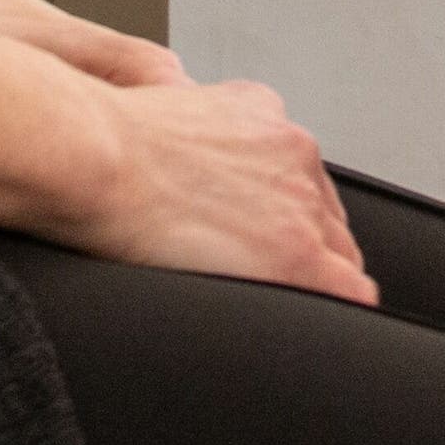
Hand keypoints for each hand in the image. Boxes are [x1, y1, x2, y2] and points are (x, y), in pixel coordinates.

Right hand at [72, 77, 379, 304]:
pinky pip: (350, 293)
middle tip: (270, 280)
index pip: (296, 177)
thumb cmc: (100, 145)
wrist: (93, 155)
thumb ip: (191, 141)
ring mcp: (299, 202)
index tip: (265, 241)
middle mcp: (291, 150)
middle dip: (309, 248)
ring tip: (280, 304)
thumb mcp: (159, 113)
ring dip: (318, 277)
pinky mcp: (295, 251)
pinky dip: (338, 311)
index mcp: (259, 116)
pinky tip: (309, 331)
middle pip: (325, 215)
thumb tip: (173, 169)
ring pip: (341, 252)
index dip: (286, 218)